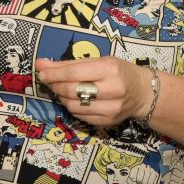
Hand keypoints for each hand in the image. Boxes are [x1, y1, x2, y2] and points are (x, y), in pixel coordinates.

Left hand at [35, 57, 151, 126]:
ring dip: (63, 97)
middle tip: (50, 81)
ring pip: (74, 106)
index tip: (41, 72)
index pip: (75, 72)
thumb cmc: (119, 71)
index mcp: (110, 69)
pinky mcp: (108, 122)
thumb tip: (40, 65)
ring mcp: (111, 109)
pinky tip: (75, 100)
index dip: (54, 74)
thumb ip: (69, 64)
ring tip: (64, 90)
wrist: (143, 93)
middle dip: (56, 86)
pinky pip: (80, 116)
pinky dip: (72, 107)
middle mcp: (113, 90)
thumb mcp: (98, 61)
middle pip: (72, 91)